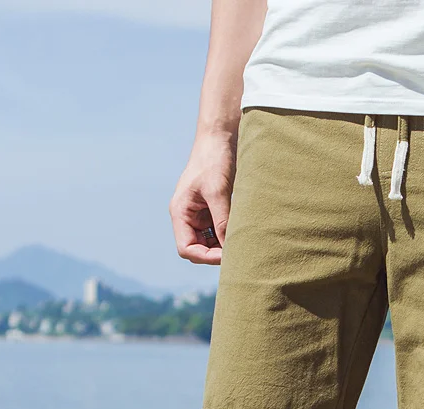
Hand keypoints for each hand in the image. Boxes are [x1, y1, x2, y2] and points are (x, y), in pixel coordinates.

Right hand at [170, 133, 236, 264]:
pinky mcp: (213, 209)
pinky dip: (229, 234)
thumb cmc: (214, 158)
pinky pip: (219, 230)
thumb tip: (229, 248)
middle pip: (198, 249)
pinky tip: (242, 232)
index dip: (205, 256)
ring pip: (210, 242)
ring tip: (242, 242)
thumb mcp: (218, 191)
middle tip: (238, 252)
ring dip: (224, 245)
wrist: (221, 136)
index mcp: (180, 212)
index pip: (186, 248)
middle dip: (216, 253)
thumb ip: (222, 221)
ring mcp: (200, 214)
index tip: (226, 256)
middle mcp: (188, 216)